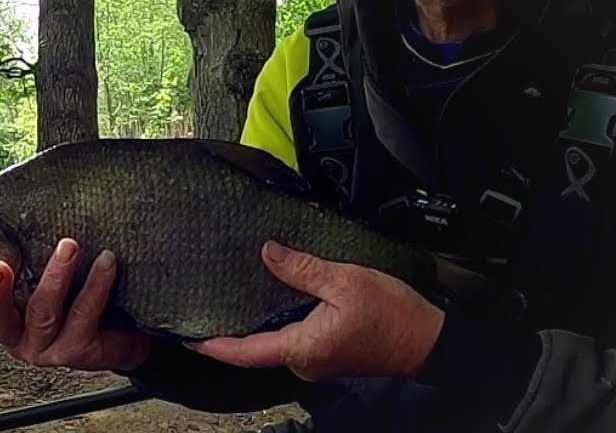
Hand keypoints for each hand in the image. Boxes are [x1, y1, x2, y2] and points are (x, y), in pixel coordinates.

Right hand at [0, 238, 150, 371]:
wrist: (128, 335)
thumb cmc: (83, 302)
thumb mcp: (52, 284)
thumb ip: (30, 265)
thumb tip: (14, 214)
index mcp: (9, 323)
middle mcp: (20, 341)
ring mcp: (47, 349)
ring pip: (43, 312)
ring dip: (56, 276)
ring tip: (69, 245)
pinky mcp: (78, 352)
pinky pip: (85, 314)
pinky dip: (96, 285)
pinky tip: (107, 262)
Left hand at [190, 241, 444, 381]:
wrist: (426, 339)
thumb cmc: (391, 315)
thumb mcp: (344, 282)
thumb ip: (303, 269)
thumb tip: (267, 253)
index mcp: (302, 347)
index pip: (245, 353)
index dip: (214, 346)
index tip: (189, 337)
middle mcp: (305, 361)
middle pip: (258, 348)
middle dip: (235, 330)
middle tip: (213, 303)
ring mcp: (318, 361)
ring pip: (279, 342)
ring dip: (262, 324)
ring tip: (244, 295)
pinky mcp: (331, 354)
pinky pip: (298, 339)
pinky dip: (284, 322)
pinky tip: (283, 299)